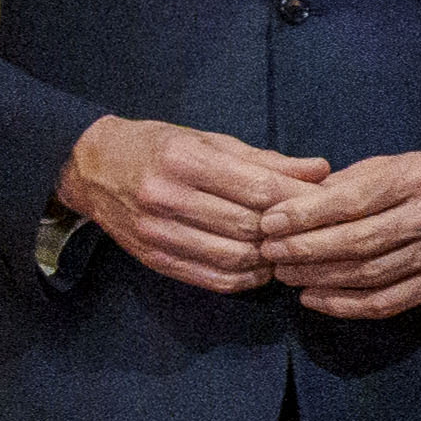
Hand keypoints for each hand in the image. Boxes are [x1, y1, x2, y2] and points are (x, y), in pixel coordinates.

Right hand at [57, 113, 331, 293]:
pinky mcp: (153, 259)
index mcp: (184, 161)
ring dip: (271, 259)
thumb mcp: (210, 141)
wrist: (92, 167)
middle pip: (249, 227)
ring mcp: (156, 233)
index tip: (329, 202)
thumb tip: (321, 171)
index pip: (259, 188)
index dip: (301, 199)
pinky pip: (213, 279)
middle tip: (315, 231)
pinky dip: (247, 278)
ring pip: (235, 258)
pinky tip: (261, 267)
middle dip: (289, 232)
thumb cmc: (160, 148)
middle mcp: (166, 198)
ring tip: (289, 250)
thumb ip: (266, 160)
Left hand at [262, 145, 420, 322]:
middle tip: (270, 253)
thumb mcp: (397, 161)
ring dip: (318, 278)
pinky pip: (388, 301)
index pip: (351, 201)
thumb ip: (350, 183)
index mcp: (416, 178)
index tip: (269, 223)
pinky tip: (315, 298)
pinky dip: (346, 305)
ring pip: (367, 275)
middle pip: (356, 242)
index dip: (304, 216)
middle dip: (304, 251)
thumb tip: (294, 209)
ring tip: (285, 273)